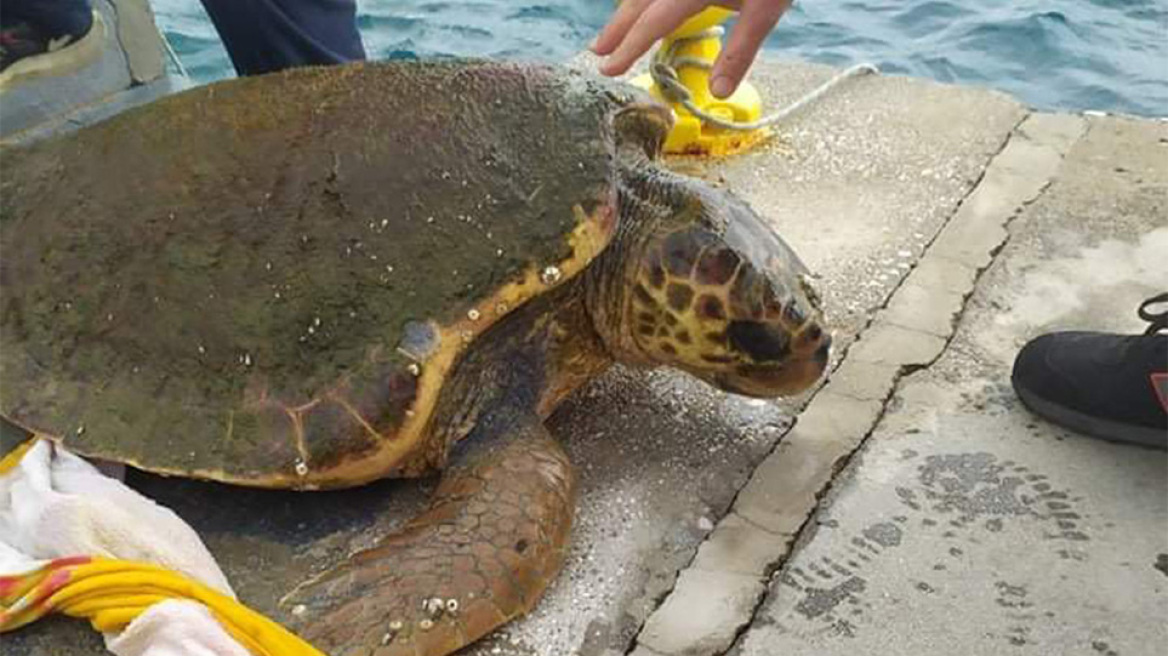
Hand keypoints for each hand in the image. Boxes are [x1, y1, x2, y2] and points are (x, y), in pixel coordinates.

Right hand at [592, 0, 792, 98]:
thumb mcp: (766, 10)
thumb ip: (739, 52)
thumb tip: (719, 93)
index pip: (652, 22)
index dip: (628, 47)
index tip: (608, 68)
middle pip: (640, 2)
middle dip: (618, 27)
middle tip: (598, 52)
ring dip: (628, 10)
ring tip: (613, 31)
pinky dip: (646, 0)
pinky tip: (641, 6)